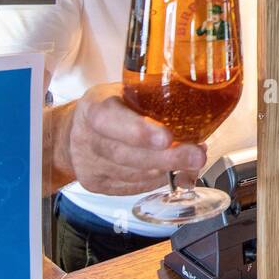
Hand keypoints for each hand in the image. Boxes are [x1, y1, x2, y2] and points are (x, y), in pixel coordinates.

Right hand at [59, 83, 205, 195]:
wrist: (75, 132)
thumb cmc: (114, 108)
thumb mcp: (127, 92)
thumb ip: (155, 99)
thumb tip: (202, 113)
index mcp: (94, 106)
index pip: (110, 119)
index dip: (138, 130)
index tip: (166, 137)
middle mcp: (86, 137)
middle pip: (126, 154)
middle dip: (166, 157)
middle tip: (197, 156)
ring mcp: (89, 165)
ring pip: (134, 174)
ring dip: (168, 169)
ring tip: (192, 160)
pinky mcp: (96, 185)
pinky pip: (134, 187)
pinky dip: (158, 180)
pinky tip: (174, 172)